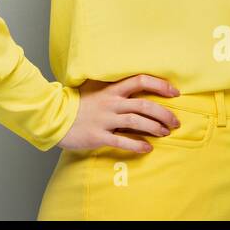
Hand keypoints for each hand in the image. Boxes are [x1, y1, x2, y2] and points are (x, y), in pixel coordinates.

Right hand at [57, 74, 182, 152]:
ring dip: (155, 128)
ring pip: (137, 122)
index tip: (175, 92)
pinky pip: (122, 141)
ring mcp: (105, 119)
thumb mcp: (95, 90)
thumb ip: (114, 88)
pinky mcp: (99, 136)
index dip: (160, 85)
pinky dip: (137, 145)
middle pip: (144, 105)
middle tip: (175, 121)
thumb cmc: (77, 104)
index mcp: (111, 89)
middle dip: (164, 113)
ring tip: (166, 133)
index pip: (140, 80)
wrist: (54, 117)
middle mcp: (110, 103)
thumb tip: (135, 86)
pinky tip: (147, 148)